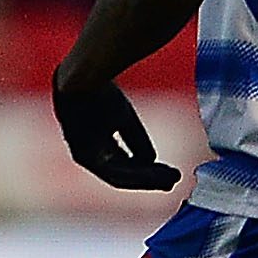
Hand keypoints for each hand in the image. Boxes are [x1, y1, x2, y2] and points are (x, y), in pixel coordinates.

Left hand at [52, 72, 181, 192]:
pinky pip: (114, 173)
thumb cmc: (100, 91)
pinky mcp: (84, 156)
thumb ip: (135, 140)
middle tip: (174, 179)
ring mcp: (83, 155)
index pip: (121, 162)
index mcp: (93, 142)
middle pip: (122, 173)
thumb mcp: (124, 116)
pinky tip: (157, 175)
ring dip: (147, 179)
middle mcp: (86, 152)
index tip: (168, 171)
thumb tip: (150, 160)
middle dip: (149, 178)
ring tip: (172, 179)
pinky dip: (138, 176)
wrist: (82, 78)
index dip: (145, 169)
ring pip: (120, 176)